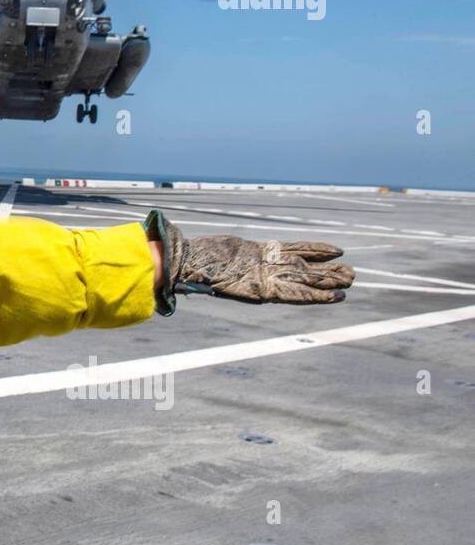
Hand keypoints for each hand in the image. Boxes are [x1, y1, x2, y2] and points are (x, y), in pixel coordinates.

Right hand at [145, 210, 354, 313]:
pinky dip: (314, 249)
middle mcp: (269, 279)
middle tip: (352, 278)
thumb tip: (240, 288)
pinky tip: (332, 250)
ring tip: (349, 270)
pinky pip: (295, 249)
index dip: (317, 296)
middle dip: (328, 279)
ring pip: (305, 266)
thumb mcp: (215, 283)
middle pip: (305, 280)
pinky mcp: (266, 251)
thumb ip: (224, 284)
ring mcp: (269, 265)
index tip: (339, 296)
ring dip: (327, 268)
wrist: (191, 260)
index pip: (295, 295)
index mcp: (259, 291)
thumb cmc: (199, 274)